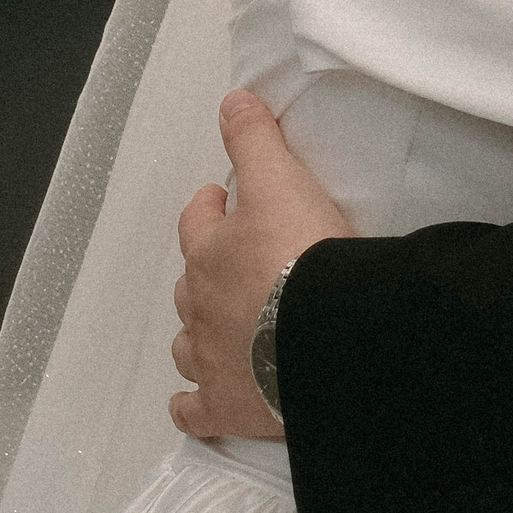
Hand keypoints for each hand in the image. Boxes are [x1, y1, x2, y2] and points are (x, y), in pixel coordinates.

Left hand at [169, 92, 351, 441]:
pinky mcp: (228, 409)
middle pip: (191, 285)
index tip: (221, 199)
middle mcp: (201, 308)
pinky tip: (197, 402)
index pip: (197, 222)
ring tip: (222, 325)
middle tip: (234, 261)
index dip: (208, 208)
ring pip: (188, 344)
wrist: (324, 336)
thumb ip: (255, 140)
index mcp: (210, 254)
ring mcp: (211, 361)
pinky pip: (195, 411)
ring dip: (199, 332)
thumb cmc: (303, 256)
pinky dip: (193, 406)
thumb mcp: (281, 180)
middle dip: (206, 271)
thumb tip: (232, 101)